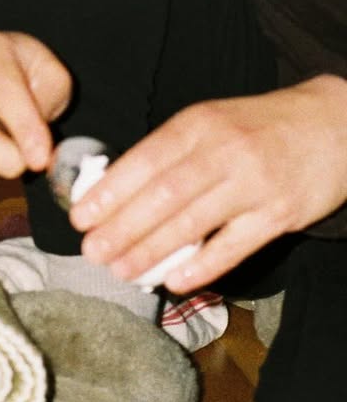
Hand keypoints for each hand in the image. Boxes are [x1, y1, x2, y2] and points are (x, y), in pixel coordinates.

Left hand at [71, 75, 346, 291]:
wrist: (334, 124)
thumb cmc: (257, 127)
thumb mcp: (209, 122)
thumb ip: (167, 151)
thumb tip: (111, 189)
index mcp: (198, 125)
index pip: (145, 160)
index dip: (110, 191)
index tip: (80, 217)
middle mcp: (224, 151)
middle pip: (164, 195)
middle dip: (122, 227)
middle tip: (92, 252)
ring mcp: (254, 184)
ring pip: (193, 222)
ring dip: (152, 250)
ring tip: (121, 270)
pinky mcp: (280, 213)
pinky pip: (235, 245)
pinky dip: (203, 265)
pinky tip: (175, 280)